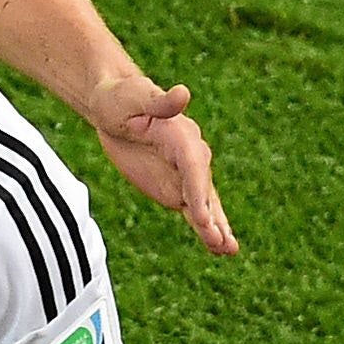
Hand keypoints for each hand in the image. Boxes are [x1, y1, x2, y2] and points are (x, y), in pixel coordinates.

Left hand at [90, 74, 234, 255]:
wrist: (115, 106)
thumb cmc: (122, 98)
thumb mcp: (135, 96)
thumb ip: (159, 100)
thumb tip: (182, 93)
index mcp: (182, 137)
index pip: (194, 167)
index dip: (197, 191)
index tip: (200, 217)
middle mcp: (191, 157)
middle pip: (203, 190)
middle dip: (211, 216)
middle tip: (220, 241)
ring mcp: (186, 175)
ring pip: (204, 205)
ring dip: (215, 227)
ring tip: (228, 250)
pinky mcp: (176, 188)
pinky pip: (193, 210)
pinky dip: (205, 227)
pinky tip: (218, 247)